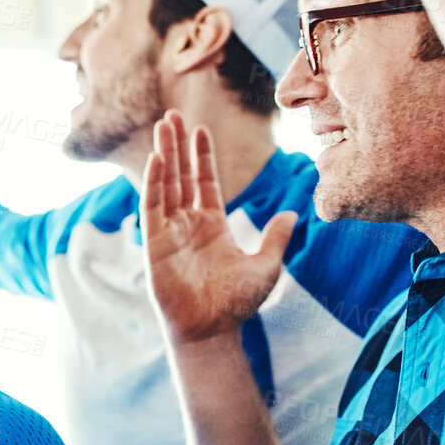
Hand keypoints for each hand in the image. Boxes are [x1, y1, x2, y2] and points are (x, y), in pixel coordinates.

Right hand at [142, 111, 295, 345]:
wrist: (213, 330)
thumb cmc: (236, 304)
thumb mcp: (268, 265)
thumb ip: (276, 237)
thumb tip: (292, 212)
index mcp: (212, 226)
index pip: (204, 182)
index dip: (201, 156)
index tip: (201, 129)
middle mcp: (188, 224)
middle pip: (180, 176)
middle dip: (177, 145)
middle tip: (172, 114)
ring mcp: (169, 233)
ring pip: (164, 184)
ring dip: (163, 154)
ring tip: (162, 125)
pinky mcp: (155, 245)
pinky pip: (152, 207)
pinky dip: (153, 182)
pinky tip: (156, 159)